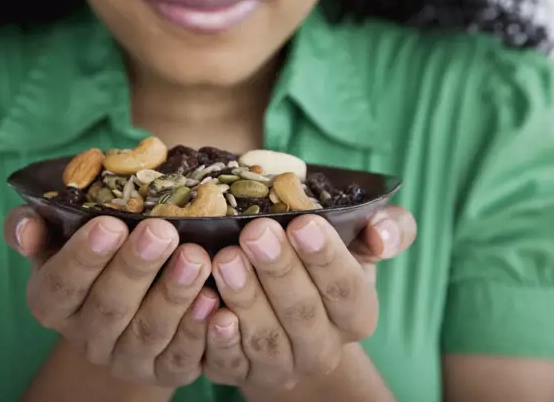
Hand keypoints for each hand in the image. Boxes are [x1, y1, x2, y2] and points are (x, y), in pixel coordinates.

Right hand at [3, 208, 218, 386]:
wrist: (126, 306)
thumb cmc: (93, 259)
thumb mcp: (58, 240)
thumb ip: (34, 229)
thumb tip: (26, 226)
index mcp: (52, 304)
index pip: (61, 285)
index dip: (84, 258)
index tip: (110, 225)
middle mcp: (86, 339)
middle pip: (108, 307)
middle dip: (135, 268)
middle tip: (162, 231)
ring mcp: (126, 360)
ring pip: (148, 332)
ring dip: (173, 295)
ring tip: (196, 258)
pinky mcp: (164, 371)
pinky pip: (180, 357)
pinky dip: (198, 330)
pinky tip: (213, 299)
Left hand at [203, 206, 415, 388]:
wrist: (288, 322)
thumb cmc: (322, 271)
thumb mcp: (357, 246)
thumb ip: (387, 229)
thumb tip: (383, 232)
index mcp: (357, 315)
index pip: (347, 290)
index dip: (325, 258)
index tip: (303, 223)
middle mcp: (323, 349)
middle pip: (303, 314)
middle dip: (279, 271)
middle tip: (256, 233)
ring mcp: (282, 368)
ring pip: (266, 340)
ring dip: (246, 299)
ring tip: (226, 259)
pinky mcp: (242, 375)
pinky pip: (231, 364)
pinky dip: (220, 339)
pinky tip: (211, 308)